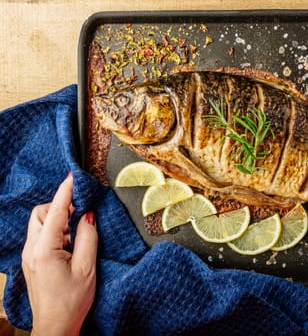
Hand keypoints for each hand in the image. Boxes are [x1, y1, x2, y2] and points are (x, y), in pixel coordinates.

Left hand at [22, 174, 97, 335]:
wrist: (55, 327)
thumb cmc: (72, 301)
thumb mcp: (86, 268)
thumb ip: (88, 237)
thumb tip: (87, 214)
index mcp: (44, 250)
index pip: (55, 212)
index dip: (65, 192)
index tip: (72, 177)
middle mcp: (31, 250)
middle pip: (40, 214)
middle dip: (58, 207)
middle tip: (80, 211)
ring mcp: (29, 256)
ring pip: (39, 225)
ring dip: (58, 221)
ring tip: (77, 234)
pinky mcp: (32, 262)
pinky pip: (41, 237)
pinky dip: (56, 233)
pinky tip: (71, 245)